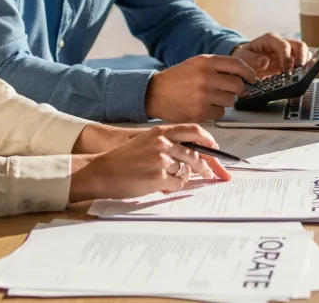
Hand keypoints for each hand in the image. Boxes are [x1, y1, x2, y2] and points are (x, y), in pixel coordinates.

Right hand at [69, 124, 230, 201]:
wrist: (102, 172)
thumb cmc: (122, 159)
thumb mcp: (145, 142)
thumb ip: (167, 143)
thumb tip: (189, 154)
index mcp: (160, 132)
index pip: (193, 131)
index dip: (208, 140)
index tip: (216, 148)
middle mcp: (162, 143)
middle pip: (195, 154)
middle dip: (205, 166)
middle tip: (208, 173)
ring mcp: (161, 160)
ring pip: (185, 171)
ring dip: (180, 177)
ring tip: (165, 178)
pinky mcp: (158, 177)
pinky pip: (177, 184)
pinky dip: (172, 187)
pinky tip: (159, 184)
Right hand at [145, 55, 256, 121]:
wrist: (155, 93)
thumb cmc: (176, 79)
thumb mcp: (195, 64)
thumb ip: (216, 67)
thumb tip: (241, 76)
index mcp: (205, 62)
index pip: (237, 65)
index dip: (249, 73)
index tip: (252, 78)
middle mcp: (206, 77)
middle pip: (237, 86)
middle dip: (237, 90)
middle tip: (231, 91)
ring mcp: (203, 95)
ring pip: (230, 101)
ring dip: (224, 101)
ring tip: (210, 98)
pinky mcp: (200, 111)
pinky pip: (220, 113)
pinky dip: (215, 111)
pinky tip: (203, 106)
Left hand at [232, 34, 310, 74]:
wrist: (244, 62)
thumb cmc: (244, 57)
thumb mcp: (243, 57)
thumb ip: (252, 59)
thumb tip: (265, 62)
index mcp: (270, 39)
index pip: (284, 45)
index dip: (287, 57)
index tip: (285, 70)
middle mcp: (281, 44)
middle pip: (299, 45)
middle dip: (301, 58)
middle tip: (298, 72)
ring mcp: (287, 52)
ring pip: (304, 52)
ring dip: (305, 63)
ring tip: (300, 74)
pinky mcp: (290, 61)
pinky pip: (303, 62)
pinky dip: (304, 68)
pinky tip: (301, 76)